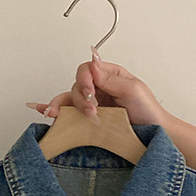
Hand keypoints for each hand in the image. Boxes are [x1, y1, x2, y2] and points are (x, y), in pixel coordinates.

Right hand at [28, 51, 169, 126]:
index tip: (91, 92)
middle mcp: (98, 88)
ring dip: (67, 107)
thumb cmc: (147, 111)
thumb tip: (93, 62)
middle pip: (76, 85)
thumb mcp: (133, 90)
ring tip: (68, 116)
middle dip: (80, 98)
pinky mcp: (86, 119)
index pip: (87, 69)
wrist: (151, 133)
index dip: (85, 79)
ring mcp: (92, 104)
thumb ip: (111, 78)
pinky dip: (55, 110)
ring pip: (69, 99)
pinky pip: (67, 112)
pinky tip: (44, 111)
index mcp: (109, 75)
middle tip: (91, 110)